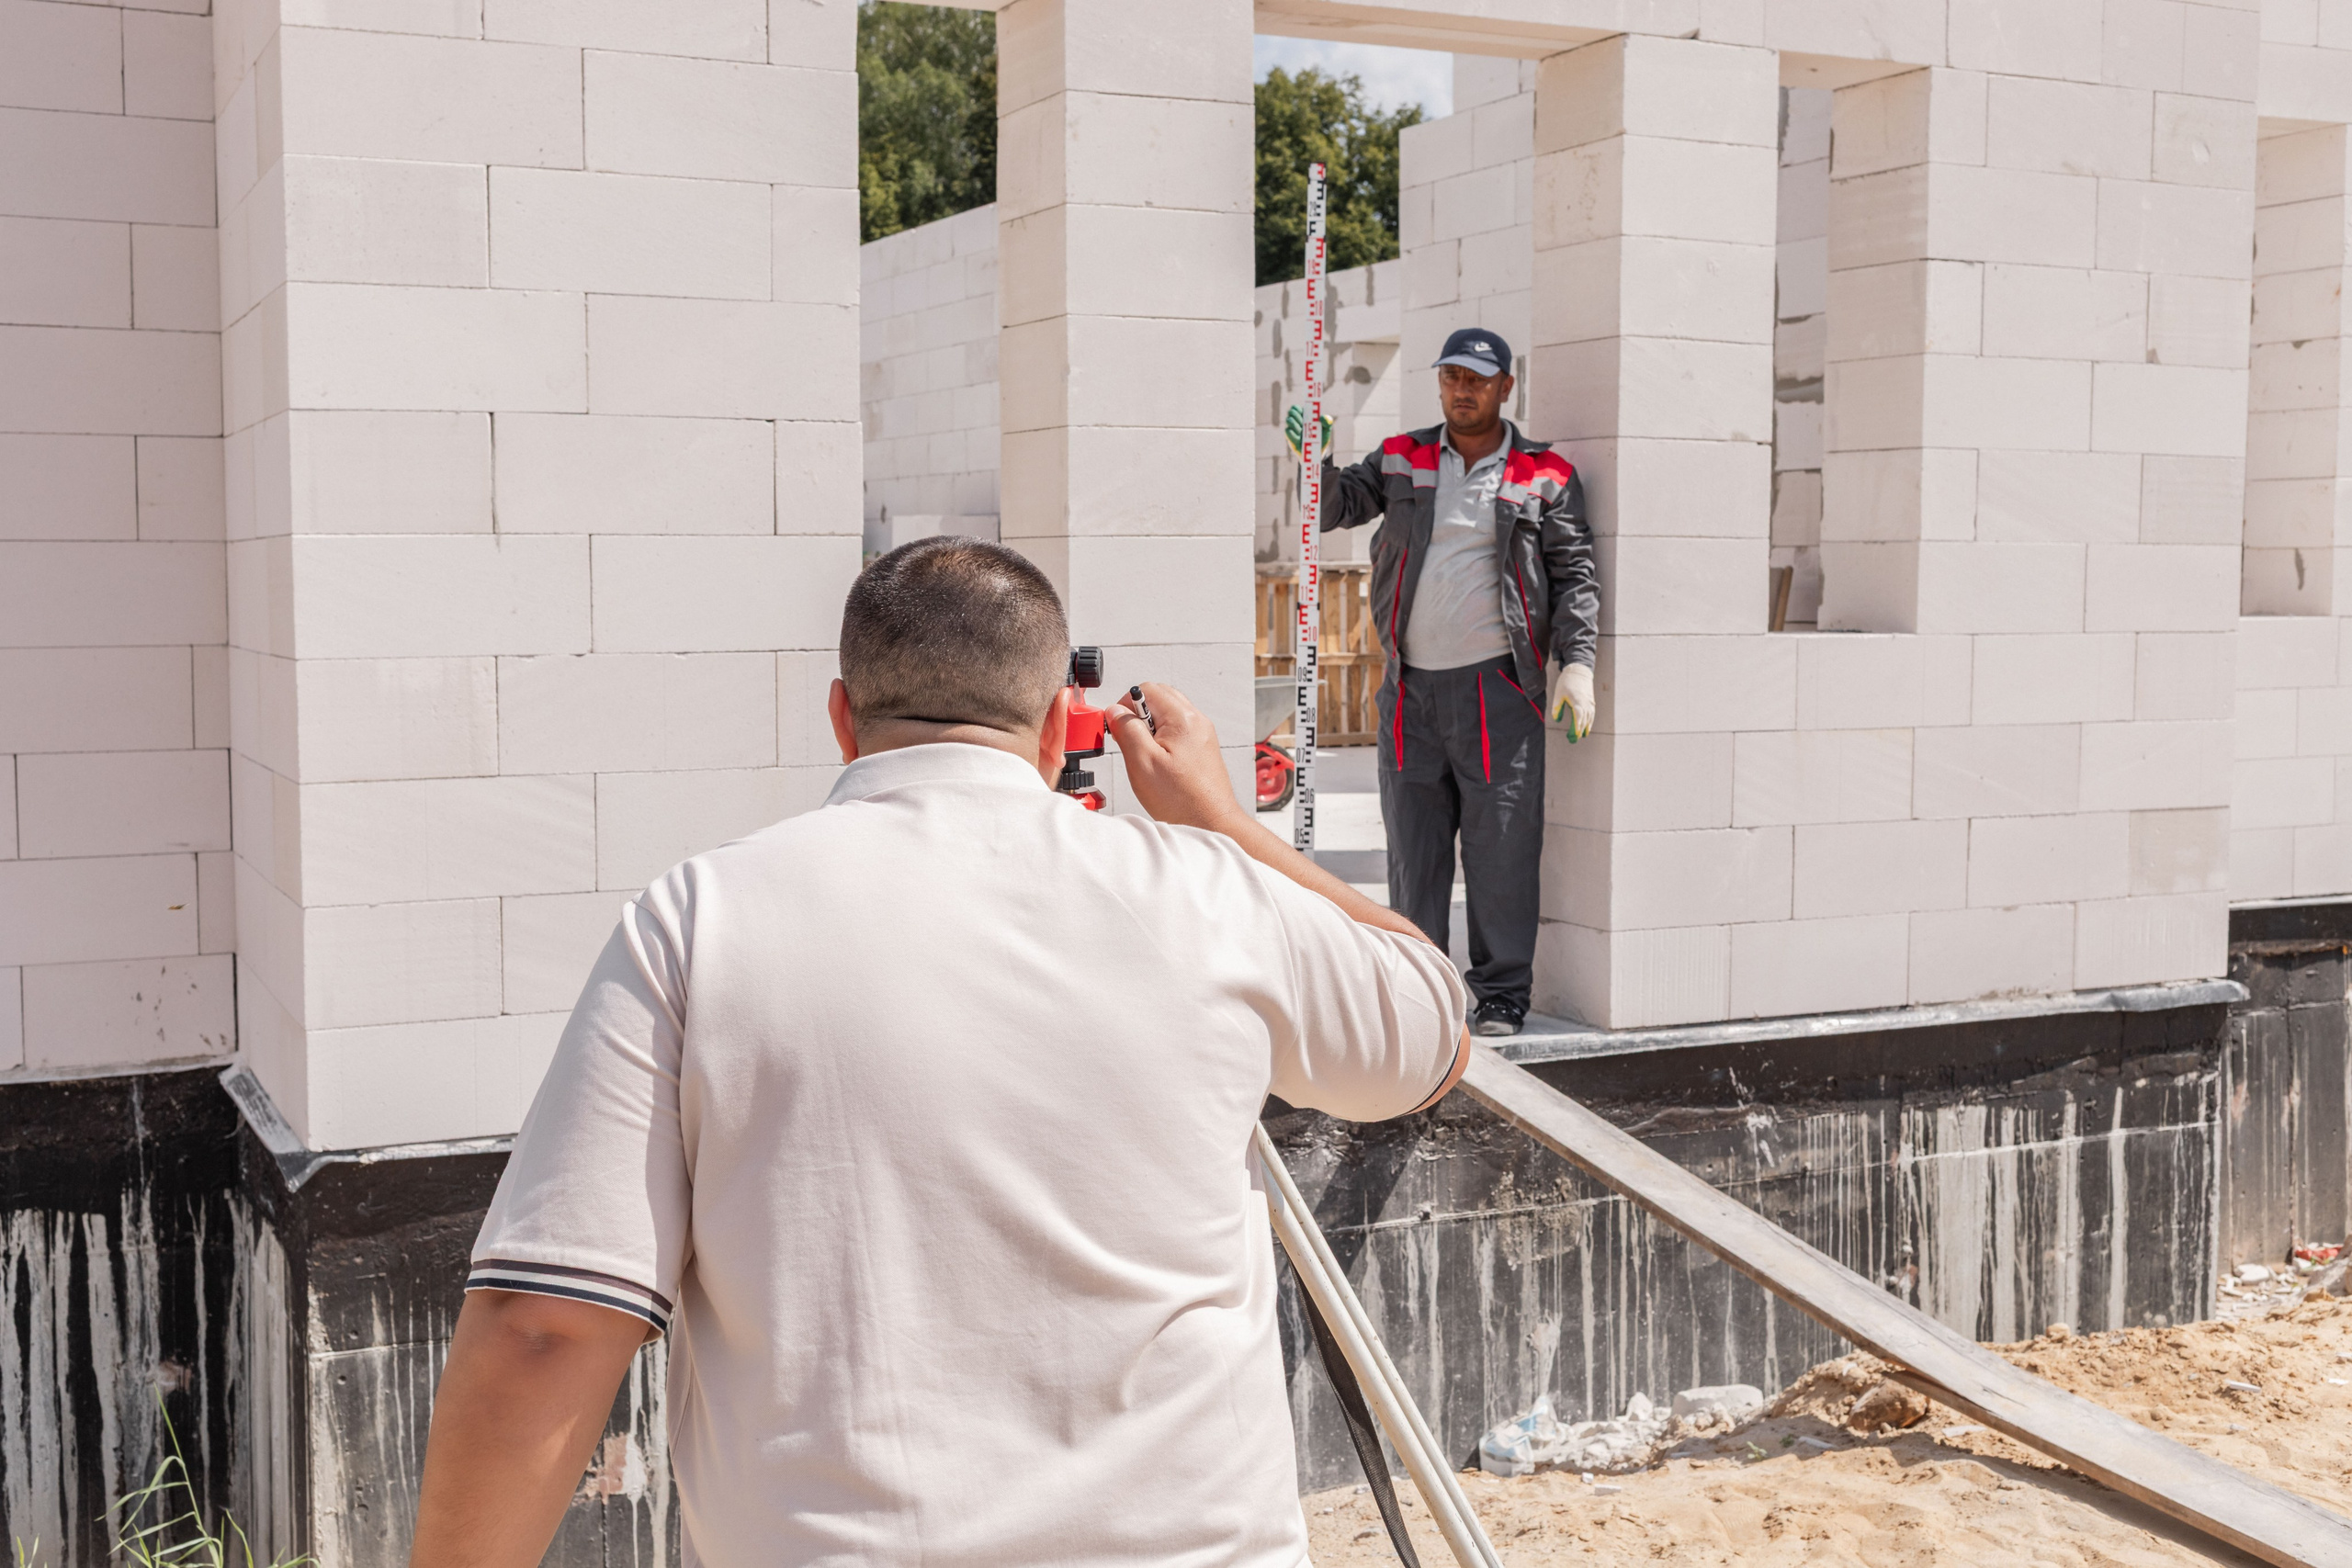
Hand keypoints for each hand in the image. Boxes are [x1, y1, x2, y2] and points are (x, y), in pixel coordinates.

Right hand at [1107, 682, 1244, 832]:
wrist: (1211, 823)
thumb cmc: (1183, 800)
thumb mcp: (1142, 762)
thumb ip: (1126, 730)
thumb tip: (1115, 711)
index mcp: (1183, 719)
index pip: (1147, 689)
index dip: (1125, 705)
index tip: (1118, 727)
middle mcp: (1197, 721)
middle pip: (1159, 697)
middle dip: (1138, 714)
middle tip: (1130, 740)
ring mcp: (1202, 734)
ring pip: (1168, 714)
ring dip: (1150, 727)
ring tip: (1145, 755)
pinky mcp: (1203, 748)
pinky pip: (1178, 730)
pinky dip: (1162, 739)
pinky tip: (1158, 763)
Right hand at [1283, 404, 1333, 462]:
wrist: (1317, 453)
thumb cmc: (1321, 439)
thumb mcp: (1327, 430)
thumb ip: (1327, 422)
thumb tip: (1322, 418)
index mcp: (1304, 417)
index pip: (1296, 407)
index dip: (1298, 408)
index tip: (1304, 412)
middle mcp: (1297, 422)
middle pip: (1291, 411)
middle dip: (1297, 415)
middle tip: (1303, 421)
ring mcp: (1293, 430)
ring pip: (1289, 420)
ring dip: (1296, 424)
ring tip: (1302, 430)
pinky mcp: (1290, 439)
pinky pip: (1287, 431)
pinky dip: (1294, 433)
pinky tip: (1299, 438)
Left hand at [1547, 663, 1595, 740]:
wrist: (1579, 671)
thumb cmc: (1566, 682)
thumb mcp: (1558, 694)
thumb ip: (1557, 707)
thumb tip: (1556, 719)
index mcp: (1577, 700)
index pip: (1579, 716)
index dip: (1578, 726)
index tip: (1575, 734)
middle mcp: (1586, 703)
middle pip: (1585, 719)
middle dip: (1581, 729)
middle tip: (1575, 739)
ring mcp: (1590, 702)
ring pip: (1590, 717)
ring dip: (1587, 726)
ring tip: (1582, 735)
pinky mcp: (1591, 701)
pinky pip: (1592, 714)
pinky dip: (1590, 721)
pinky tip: (1587, 726)